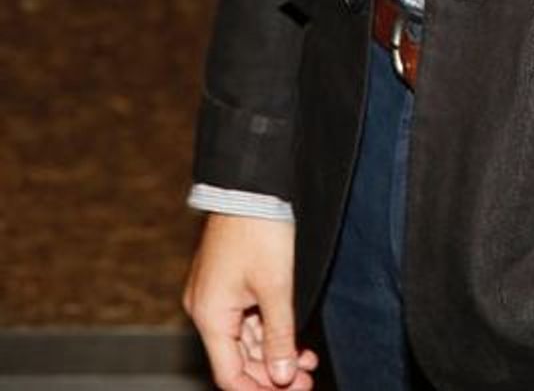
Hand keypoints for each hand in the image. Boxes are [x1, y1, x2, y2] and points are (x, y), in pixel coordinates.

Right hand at [183, 214, 319, 390]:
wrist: (251, 184)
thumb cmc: (259, 229)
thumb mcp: (276, 287)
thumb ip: (279, 336)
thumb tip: (283, 377)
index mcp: (210, 315)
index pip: (230, 374)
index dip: (259, 390)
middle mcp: (206, 309)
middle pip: (237, 359)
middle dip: (272, 373)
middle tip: (306, 380)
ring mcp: (215, 295)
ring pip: (244, 340)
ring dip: (274, 353)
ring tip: (307, 363)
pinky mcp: (227, 282)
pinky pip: (245, 319)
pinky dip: (268, 331)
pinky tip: (293, 339)